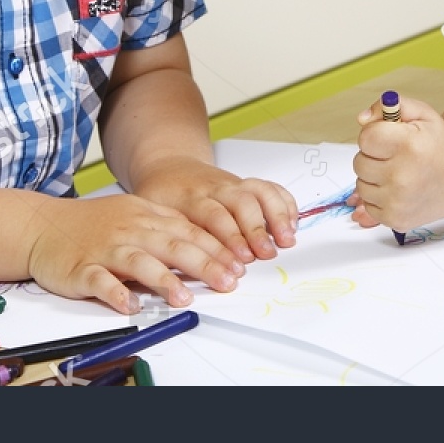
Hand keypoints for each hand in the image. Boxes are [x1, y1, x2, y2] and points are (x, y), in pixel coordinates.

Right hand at [26, 192, 244, 313]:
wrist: (42, 225)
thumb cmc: (92, 224)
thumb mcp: (133, 214)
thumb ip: (165, 228)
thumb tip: (204, 245)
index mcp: (144, 216)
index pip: (187, 230)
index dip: (215, 248)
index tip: (238, 265)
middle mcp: (128, 230)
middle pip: (171, 245)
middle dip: (203, 263)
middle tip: (228, 282)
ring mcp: (104, 249)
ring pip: (138, 261)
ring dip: (163, 279)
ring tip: (184, 297)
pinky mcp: (81, 268)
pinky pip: (99, 281)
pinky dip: (115, 293)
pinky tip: (130, 305)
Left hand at [134, 158, 297, 263]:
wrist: (169, 167)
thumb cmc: (161, 196)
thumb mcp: (151, 215)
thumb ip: (165, 239)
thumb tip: (170, 275)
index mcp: (190, 197)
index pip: (213, 215)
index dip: (229, 238)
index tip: (240, 261)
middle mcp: (215, 189)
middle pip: (241, 202)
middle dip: (256, 229)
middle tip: (265, 255)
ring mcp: (233, 184)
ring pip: (259, 192)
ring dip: (276, 215)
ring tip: (286, 240)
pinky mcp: (245, 184)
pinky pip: (269, 187)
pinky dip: (284, 203)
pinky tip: (291, 223)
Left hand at [350, 97, 443, 231]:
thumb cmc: (440, 145)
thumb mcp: (421, 114)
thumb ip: (389, 106)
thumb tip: (362, 119)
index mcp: (408, 145)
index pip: (366, 137)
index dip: (374, 135)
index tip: (388, 138)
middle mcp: (402, 175)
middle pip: (360, 162)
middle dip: (373, 156)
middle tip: (393, 156)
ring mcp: (397, 201)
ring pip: (361, 185)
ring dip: (373, 178)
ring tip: (396, 173)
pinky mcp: (395, 219)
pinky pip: (368, 204)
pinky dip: (378, 197)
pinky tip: (397, 189)